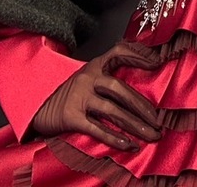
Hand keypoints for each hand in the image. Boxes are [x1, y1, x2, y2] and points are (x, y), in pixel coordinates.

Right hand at [30, 41, 162, 149]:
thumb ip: (110, 79)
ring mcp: (79, 97)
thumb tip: (142, 94)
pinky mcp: (71, 117)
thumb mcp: (88, 79)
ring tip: (150, 135)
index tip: (157, 63)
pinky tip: (128, 144)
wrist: (39, 107)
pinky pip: (97, 128)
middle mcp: (87, 78)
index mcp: (94, 66)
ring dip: (135, 125)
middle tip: (158, 120)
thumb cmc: (70, 94)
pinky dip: (114, 138)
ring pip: (112, 110)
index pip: (118, 52)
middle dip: (142, 106)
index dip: (138, 55)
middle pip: (119, 88)